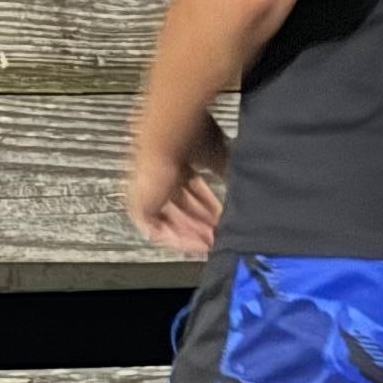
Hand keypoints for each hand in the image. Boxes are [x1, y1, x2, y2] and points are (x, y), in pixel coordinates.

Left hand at [124, 115, 226, 254]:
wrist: (169, 139)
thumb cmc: (190, 138)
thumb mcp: (219, 157)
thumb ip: (228, 173)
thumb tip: (242, 186)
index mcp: (176, 163)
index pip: (194, 191)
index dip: (210, 208)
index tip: (224, 219)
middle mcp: (161, 177)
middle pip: (184, 209)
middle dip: (204, 224)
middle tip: (221, 236)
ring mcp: (149, 193)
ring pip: (173, 221)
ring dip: (194, 234)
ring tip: (213, 244)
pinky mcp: (139, 207)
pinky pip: (158, 230)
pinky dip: (179, 239)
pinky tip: (198, 244)